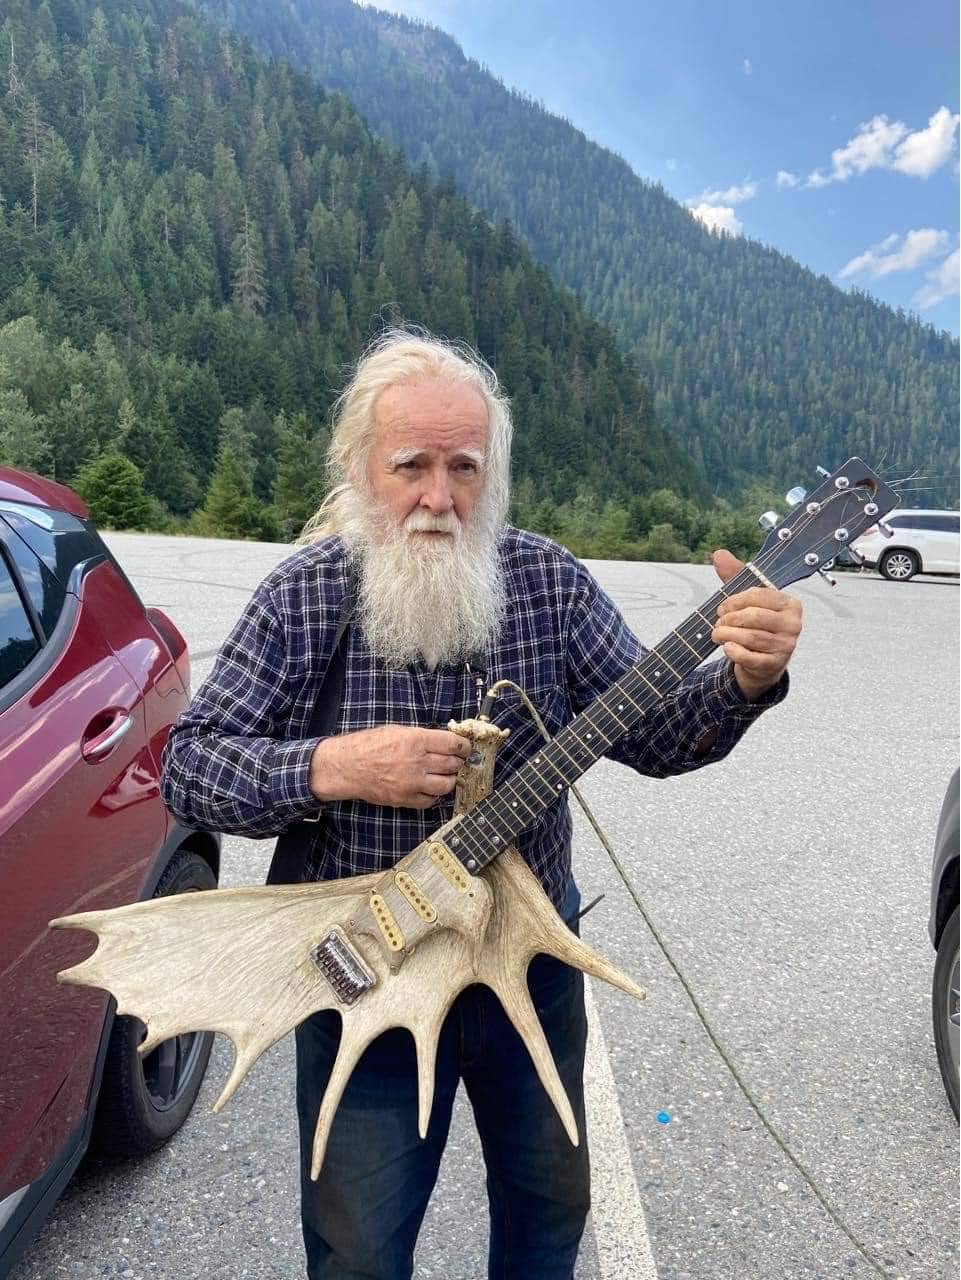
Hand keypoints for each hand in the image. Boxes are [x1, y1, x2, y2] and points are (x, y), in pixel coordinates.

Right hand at [309, 725, 470, 809]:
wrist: (347, 766)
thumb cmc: (368, 745)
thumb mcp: (398, 731)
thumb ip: (422, 737)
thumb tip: (444, 741)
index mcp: (416, 741)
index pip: (454, 744)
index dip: (464, 746)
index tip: (465, 747)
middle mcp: (417, 763)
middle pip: (453, 764)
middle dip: (458, 762)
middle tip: (456, 760)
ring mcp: (413, 784)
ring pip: (446, 785)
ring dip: (449, 779)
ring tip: (445, 774)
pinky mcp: (406, 799)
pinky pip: (431, 801)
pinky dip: (434, 795)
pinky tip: (429, 787)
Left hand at [710, 549, 802, 700]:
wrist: (762, 664)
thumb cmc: (756, 627)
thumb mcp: (748, 601)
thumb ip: (734, 576)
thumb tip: (719, 554)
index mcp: (790, 604)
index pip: (758, 595)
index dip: (734, 600)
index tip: (722, 607)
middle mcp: (793, 624)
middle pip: (753, 616)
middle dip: (729, 619)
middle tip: (717, 623)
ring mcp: (786, 646)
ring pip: (750, 636)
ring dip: (726, 634)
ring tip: (717, 634)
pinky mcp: (774, 664)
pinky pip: (749, 656)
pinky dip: (733, 651)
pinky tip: (727, 647)